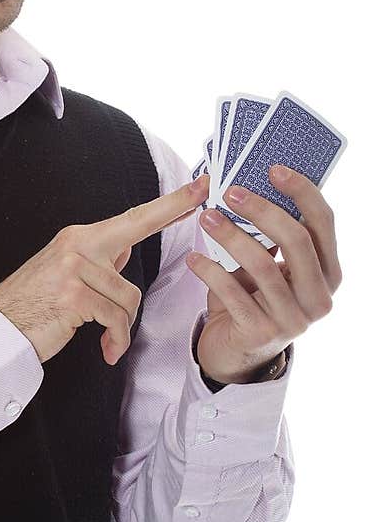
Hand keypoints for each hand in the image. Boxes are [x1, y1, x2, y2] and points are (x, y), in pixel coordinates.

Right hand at [0, 173, 210, 363]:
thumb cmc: (33, 305)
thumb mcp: (65, 273)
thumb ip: (99, 259)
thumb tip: (126, 246)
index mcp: (79, 238)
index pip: (131, 218)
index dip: (167, 204)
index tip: (196, 188)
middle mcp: (77, 245)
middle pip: (137, 228)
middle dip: (172, 207)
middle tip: (202, 189)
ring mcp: (74, 268)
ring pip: (129, 295)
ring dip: (122, 324)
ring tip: (107, 337)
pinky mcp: (74, 295)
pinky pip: (116, 319)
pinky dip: (116, 339)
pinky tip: (107, 348)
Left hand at [187, 164, 342, 383]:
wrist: (235, 353)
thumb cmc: (253, 300)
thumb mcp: (269, 267)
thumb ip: (270, 237)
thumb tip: (250, 187)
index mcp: (328, 273)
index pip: (323, 224)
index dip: (302, 192)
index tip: (274, 169)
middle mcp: (319, 298)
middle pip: (297, 241)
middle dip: (262, 211)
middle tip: (230, 192)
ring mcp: (293, 320)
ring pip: (263, 265)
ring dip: (230, 235)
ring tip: (206, 218)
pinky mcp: (261, 334)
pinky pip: (233, 293)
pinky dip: (210, 271)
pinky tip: (193, 259)